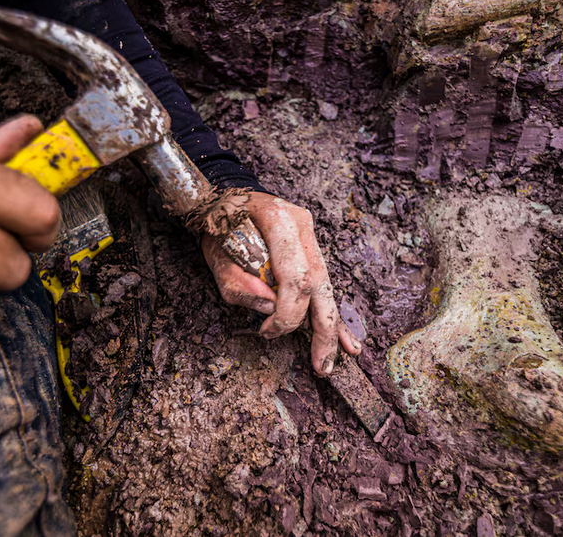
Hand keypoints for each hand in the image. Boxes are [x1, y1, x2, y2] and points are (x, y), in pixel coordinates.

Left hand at [201, 192, 360, 375]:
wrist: (226, 197)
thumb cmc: (218, 225)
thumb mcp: (215, 254)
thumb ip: (238, 282)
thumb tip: (269, 309)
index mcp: (279, 221)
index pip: (296, 277)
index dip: (288, 313)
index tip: (267, 331)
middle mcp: (302, 226)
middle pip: (319, 284)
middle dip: (322, 329)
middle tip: (320, 366)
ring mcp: (310, 236)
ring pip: (327, 287)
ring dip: (329, 328)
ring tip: (332, 361)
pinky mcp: (312, 248)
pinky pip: (323, 285)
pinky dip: (331, 314)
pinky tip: (347, 342)